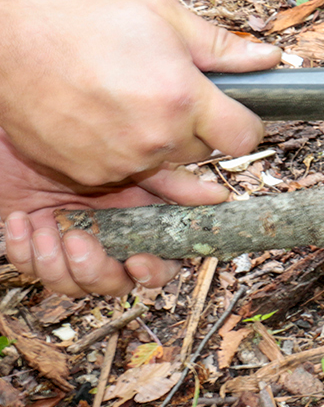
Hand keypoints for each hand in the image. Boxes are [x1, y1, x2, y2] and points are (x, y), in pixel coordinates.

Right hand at [0, 0, 281, 185]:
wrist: (4, 48)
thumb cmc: (82, 23)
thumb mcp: (160, 14)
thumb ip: (221, 44)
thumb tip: (270, 59)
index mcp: (182, 98)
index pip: (246, 137)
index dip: (246, 123)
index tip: (234, 112)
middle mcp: (157, 139)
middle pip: (206, 152)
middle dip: (198, 128)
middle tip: (167, 93)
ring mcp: (122, 163)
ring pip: (167, 165)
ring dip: (161, 143)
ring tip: (131, 102)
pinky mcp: (90, 178)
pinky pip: (127, 175)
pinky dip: (125, 154)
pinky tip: (106, 120)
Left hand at [0, 129, 229, 295]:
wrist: (28, 123)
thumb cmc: (79, 137)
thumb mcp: (130, 160)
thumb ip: (172, 182)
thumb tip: (218, 196)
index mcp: (138, 224)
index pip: (159, 263)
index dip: (153, 271)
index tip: (138, 261)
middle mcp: (107, 240)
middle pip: (115, 283)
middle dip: (95, 271)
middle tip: (79, 240)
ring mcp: (70, 246)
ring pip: (71, 284)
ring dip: (56, 261)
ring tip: (46, 226)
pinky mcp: (33, 246)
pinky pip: (30, 267)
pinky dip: (24, 248)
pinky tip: (22, 220)